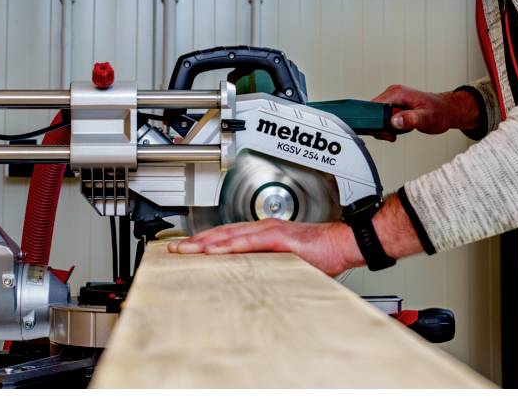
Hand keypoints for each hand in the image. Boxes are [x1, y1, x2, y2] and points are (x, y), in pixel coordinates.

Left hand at [166, 219, 362, 276]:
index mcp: (263, 234)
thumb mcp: (287, 267)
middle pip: (222, 234)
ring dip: (207, 242)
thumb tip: (248, 289)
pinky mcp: (280, 237)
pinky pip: (250, 241)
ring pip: (231, 235)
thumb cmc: (322, 255)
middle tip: (173, 250)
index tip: (185, 251)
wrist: (344, 244)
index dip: (204, 243)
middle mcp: (263, 228)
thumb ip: (267, 271)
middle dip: (196, 242)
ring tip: (186, 250)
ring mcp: (270, 230)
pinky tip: (215, 251)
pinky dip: (230, 246)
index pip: (227, 237)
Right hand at [370, 85, 480, 140]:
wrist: (446, 110)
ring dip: (384, 129)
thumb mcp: (427, 117)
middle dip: (380, 127)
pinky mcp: (393, 107)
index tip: (387, 131)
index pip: (374, 107)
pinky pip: (383, 119)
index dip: (375, 121)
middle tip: (393, 134)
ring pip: (376, 118)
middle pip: (372, 113)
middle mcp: (392, 94)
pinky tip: (399, 129)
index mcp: (397, 93)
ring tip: (399, 131)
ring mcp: (392, 100)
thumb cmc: (439, 111)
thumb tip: (395, 121)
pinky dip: (388, 128)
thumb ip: (411, 119)